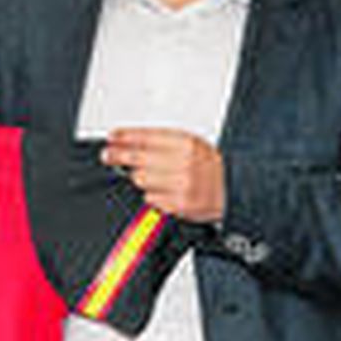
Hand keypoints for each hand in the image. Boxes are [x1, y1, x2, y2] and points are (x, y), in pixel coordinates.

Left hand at [101, 127, 225, 222]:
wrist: (232, 189)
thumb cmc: (208, 166)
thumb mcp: (191, 143)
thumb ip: (161, 141)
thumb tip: (127, 140)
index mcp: (186, 143)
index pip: (146, 136)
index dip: (124, 136)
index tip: (112, 137)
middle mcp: (183, 162)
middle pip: (137, 158)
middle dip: (118, 156)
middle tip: (108, 155)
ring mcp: (181, 184)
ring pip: (140, 179)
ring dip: (142, 178)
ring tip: (157, 177)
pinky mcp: (179, 204)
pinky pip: (150, 198)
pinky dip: (154, 195)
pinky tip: (166, 191)